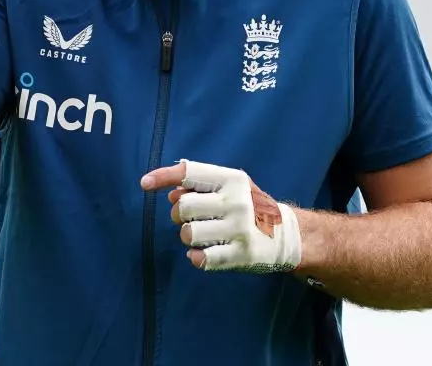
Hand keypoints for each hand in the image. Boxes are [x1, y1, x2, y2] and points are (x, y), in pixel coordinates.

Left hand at [141, 159, 302, 273]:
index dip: (163, 176)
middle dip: (178, 214)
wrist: (287, 235)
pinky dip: (196, 258)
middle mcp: (236, 202)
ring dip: (187, 237)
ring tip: (200, 236)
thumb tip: (170, 193)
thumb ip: (199, 185)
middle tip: (190, 218)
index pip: (189, 172)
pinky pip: (202, 259)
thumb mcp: (230, 186)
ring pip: (188, 234)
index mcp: (231, 179)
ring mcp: (240, 229)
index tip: (144, 184)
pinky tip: (201, 254)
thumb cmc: (249, 206)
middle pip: (182, 207)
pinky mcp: (242, 255)